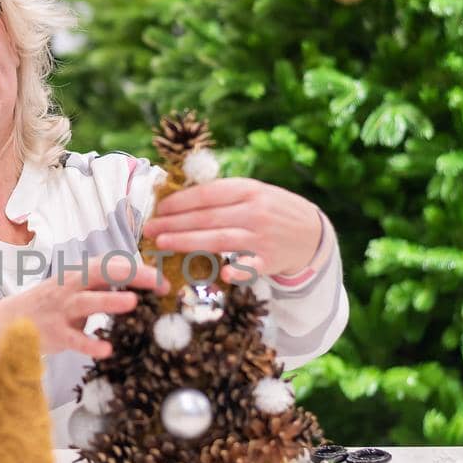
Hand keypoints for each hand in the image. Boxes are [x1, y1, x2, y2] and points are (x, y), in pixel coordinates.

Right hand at [0, 253, 165, 358]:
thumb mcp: (75, 288)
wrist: (7, 322)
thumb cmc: (50, 304)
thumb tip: (141, 282)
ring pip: (87, 302)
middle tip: (157, 282)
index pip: (112, 265)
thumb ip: (102, 285)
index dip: (140, 271)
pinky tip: (106, 349)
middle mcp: (71, 286)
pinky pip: (74, 339)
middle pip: (102, 274)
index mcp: (80, 274)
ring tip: (132, 303)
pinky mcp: (54, 333)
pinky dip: (90, 344)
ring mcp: (61, 309)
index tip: (164, 281)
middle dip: (131, 276)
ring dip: (110, 301)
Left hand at [141, 178, 321, 282]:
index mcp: (249, 190)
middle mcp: (255, 212)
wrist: (313, 233)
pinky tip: (219, 273)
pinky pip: (249, 267)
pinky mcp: (271, 261)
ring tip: (162, 242)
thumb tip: (179, 196)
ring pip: (219, 240)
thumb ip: (223, 195)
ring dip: (187, 242)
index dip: (180, 201)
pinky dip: (235, 270)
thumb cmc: (273, 210)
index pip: (207, 194)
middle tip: (149, 229)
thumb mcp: (254, 192)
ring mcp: (263, 237)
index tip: (158, 208)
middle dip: (174, 223)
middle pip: (207, 218)